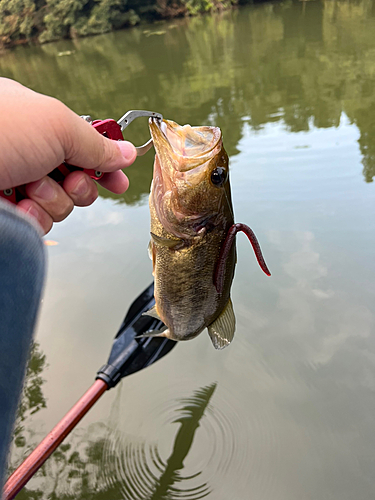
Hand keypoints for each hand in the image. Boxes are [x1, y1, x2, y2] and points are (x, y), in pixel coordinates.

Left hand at [0, 78, 136, 233]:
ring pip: (62, 205)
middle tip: (67, 179)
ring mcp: (19, 183)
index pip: (84, 145)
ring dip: (53, 199)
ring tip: (29, 188)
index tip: (119, 180)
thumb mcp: (57, 125)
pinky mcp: (10, 211)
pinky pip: (41, 223)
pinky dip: (34, 216)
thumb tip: (126, 153)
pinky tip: (18, 206)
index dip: (105, 164)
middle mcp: (30, 154)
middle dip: (78, 185)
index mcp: (38, 124)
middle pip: (78, 180)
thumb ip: (96, 143)